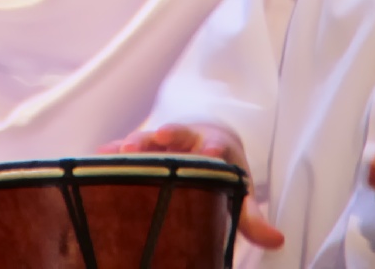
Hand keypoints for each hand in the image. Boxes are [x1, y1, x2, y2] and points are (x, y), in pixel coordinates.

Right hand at [98, 124, 284, 249]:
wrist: (209, 142)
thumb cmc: (223, 171)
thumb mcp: (238, 190)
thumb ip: (251, 217)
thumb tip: (276, 240)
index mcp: (215, 148)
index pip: (214, 146)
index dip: (209, 148)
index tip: (207, 150)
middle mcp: (189, 140)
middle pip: (178, 134)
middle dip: (166, 137)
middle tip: (155, 137)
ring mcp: (165, 141)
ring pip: (150, 138)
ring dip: (136, 142)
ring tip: (121, 149)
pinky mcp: (146, 147)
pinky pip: (129, 146)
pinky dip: (115, 150)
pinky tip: (98, 155)